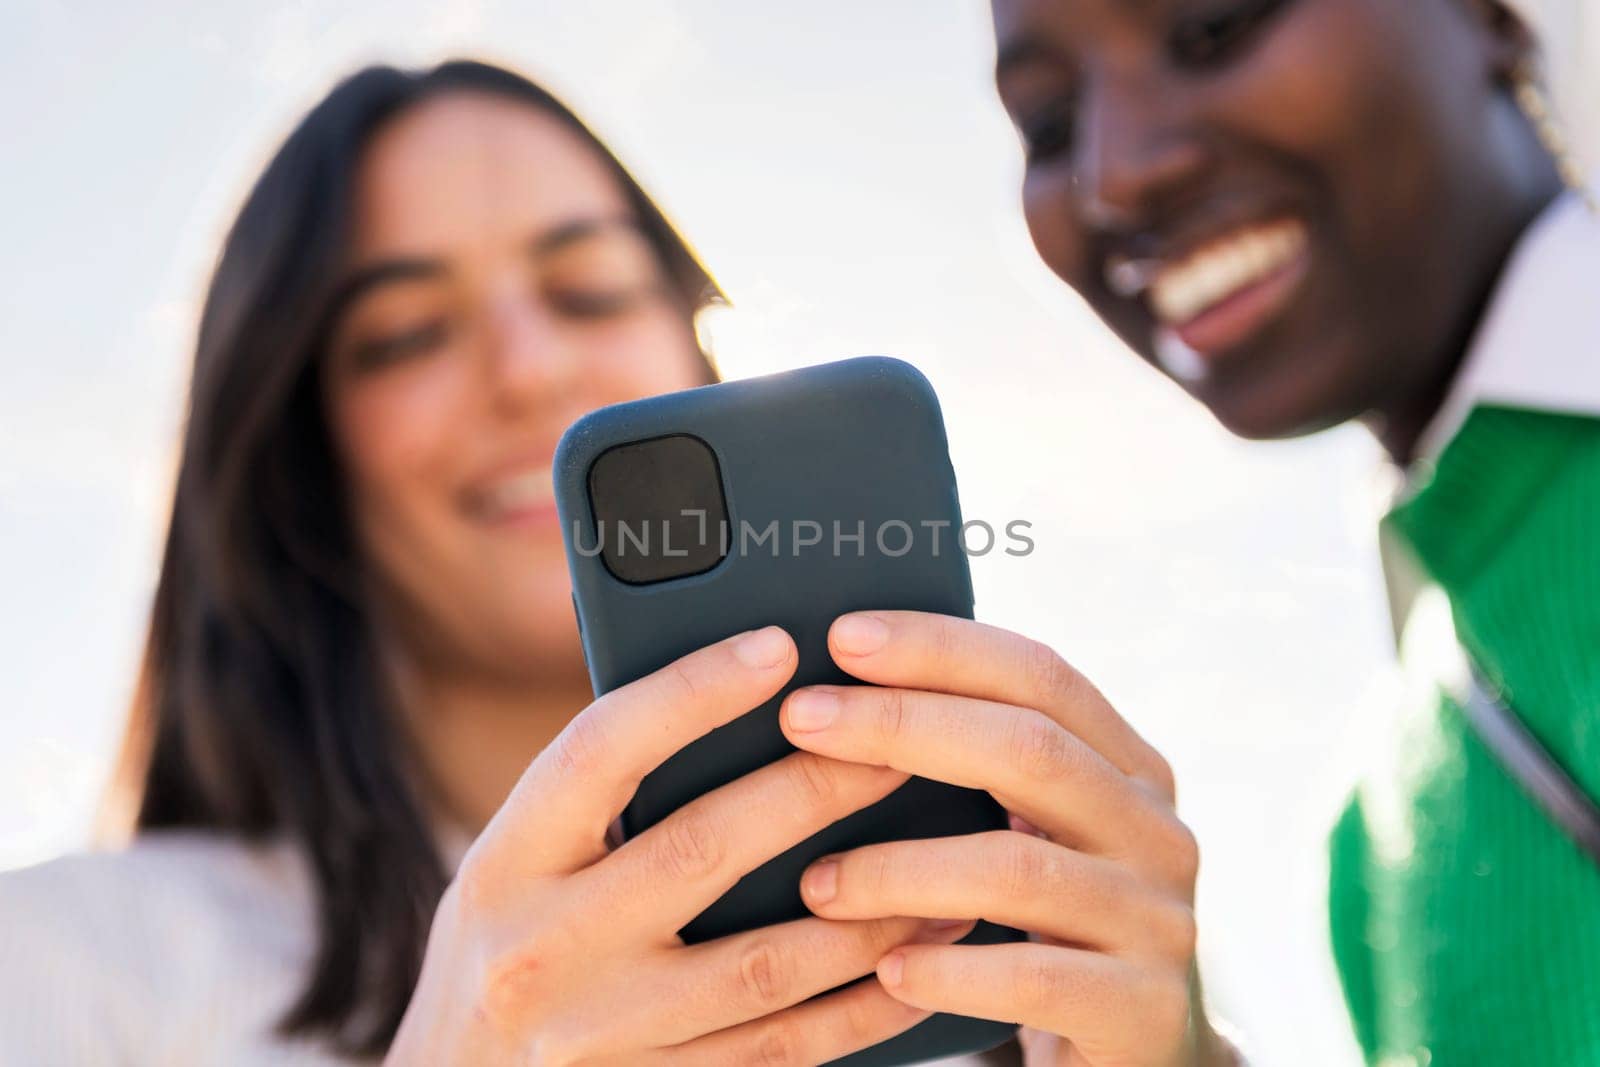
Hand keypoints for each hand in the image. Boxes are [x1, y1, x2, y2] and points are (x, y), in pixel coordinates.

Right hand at [387, 626, 973, 1065]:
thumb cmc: (503, 949)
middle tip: (903, 746)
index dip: (692, 691)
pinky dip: (861, 1008)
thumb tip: (733, 698)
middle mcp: (544, 950)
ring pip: (765, 965)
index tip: (780, 646)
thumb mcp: (514, 864)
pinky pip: (780, 1050)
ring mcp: (602, 1036)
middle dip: (816, 790)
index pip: (601, 753)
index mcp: (506, 863)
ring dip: (870, 909)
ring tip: (949, 862)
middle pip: (701, 851)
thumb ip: (600, 799)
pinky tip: (917, 963)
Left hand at [778, 611, 1234, 1066]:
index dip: (941, 649)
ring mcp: (1157, 920)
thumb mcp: (1038, 835)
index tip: (843, 637)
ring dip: (898, 869)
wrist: (1141, 1058)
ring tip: (816, 883)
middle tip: (801, 720)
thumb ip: (986, 769)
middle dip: (902, 724)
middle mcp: (1155, 830)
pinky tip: (886, 970)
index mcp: (1129, 768)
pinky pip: (1030, 977)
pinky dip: (948, 969)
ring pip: (1015, 867)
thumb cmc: (1051, 930)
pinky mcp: (1143, 1008)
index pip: (1040, 675)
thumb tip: (845, 687)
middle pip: (1028, 749)